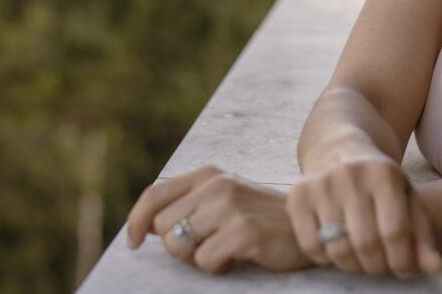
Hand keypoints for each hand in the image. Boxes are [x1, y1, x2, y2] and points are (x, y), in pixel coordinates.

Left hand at [126, 165, 311, 273]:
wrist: (307, 224)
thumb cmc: (258, 218)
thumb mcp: (222, 199)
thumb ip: (186, 204)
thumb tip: (142, 226)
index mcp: (207, 174)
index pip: (153, 195)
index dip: (135, 221)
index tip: (134, 243)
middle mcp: (216, 184)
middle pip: (162, 227)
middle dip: (177, 246)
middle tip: (207, 246)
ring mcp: (230, 205)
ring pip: (179, 246)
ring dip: (198, 258)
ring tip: (224, 249)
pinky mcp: (244, 229)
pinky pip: (206, 260)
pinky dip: (219, 266)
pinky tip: (240, 255)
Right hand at [287, 156, 441, 278]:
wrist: (337, 147)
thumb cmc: (378, 180)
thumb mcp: (405, 197)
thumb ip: (422, 234)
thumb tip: (434, 268)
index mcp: (383, 172)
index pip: (395, 231)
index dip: (402, 259)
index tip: (403, 269)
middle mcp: (349, 174)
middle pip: (366, 243)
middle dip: (378, 265)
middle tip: (381, 264)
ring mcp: (320, 183)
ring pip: (338, 249)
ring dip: (353, 265)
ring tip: (361, 258)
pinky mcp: (297, 195)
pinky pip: (311, 245)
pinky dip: (325, 258)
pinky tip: (336, 248)